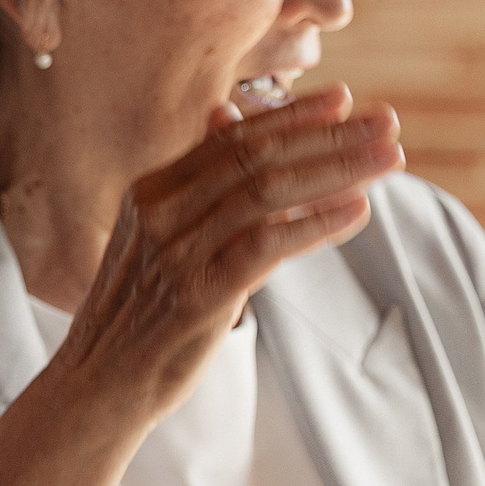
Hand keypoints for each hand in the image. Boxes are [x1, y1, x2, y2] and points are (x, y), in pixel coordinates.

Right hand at [56, 86, 401, 426]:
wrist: (96, 385)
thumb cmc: (136, 316)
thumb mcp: (156, 239)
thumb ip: (196, 185)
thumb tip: (225, 119)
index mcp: (150, 192)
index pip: (231, 138)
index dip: (291, 115)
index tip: (343, 99)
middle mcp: (159, 213)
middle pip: (255, 157)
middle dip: (328, 136)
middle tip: (385, 123)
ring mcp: (175, 253)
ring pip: (266, 192)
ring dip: (336, 171)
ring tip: (388, 160)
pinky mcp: (196, 295)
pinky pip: (266, 246)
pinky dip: (316, 224)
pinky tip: (357, 212)